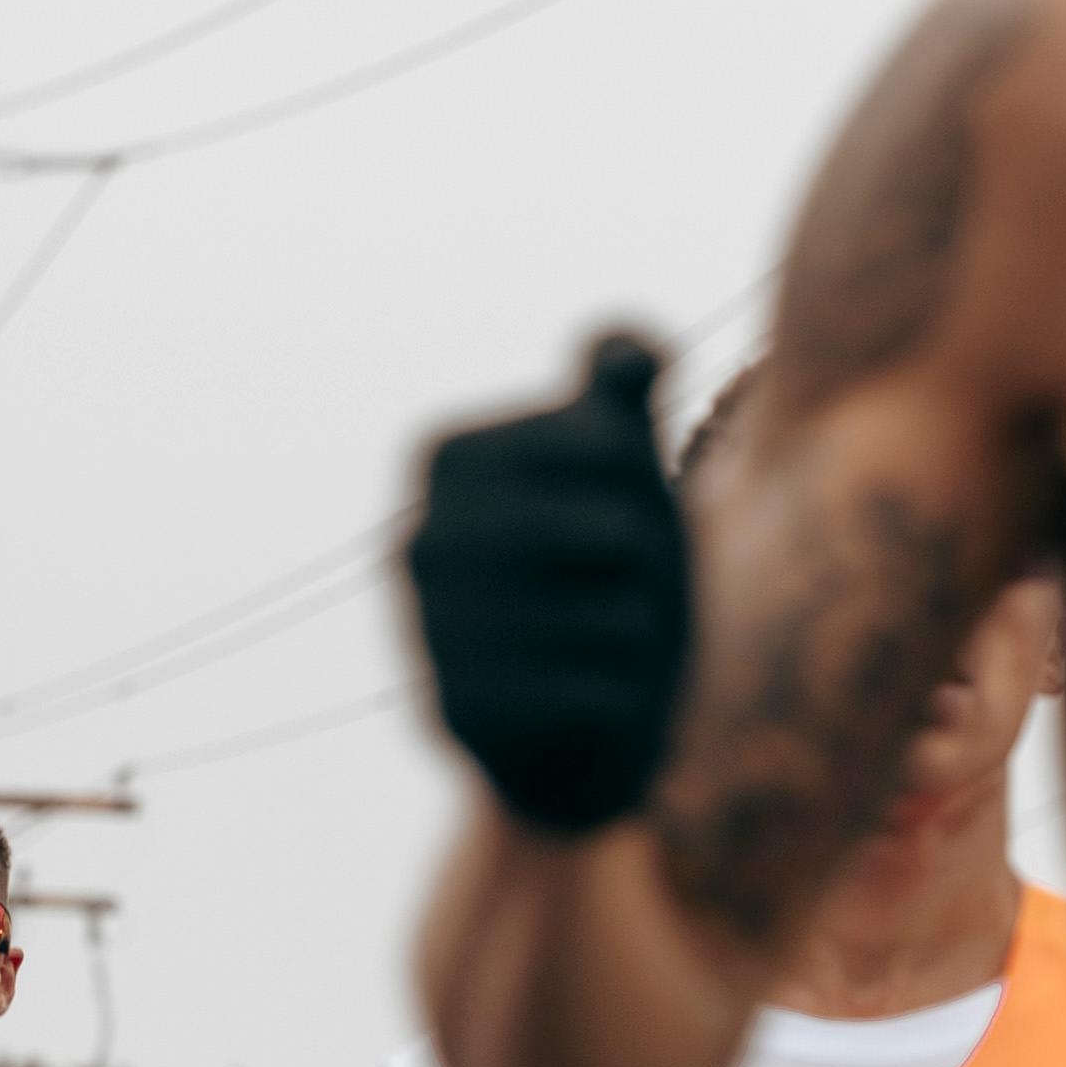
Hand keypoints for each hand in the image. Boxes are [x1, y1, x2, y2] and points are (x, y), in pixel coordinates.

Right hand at [410, 333, 691, 836]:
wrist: (565, 704)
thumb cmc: (601, 561)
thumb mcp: (618, 463)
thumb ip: (619, 390)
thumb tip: (634, 351)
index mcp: (443, 455)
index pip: (613, 445)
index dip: (643, 480)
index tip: (610, 503)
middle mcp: (419, 540)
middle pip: (618, 533)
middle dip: (646, 566)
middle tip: (613, 585)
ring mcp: (429, 631)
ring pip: (618, 620)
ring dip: (637, 636)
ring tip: (597, 643)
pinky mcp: (456, 715)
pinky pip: (598, 696)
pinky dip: (620, 699)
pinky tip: (587, 696)